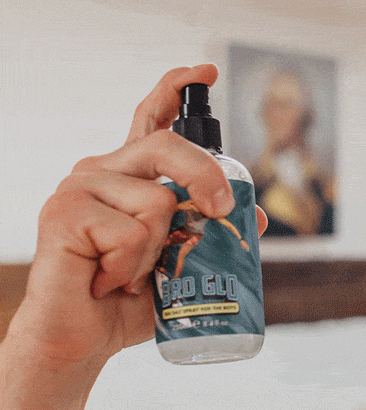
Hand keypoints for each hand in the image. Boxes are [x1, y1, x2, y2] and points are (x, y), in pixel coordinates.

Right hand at [10, 64, 266, 365]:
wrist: (83, 339)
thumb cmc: (129, 300)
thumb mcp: (181, 264)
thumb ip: (210, 235)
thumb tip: (258, 216)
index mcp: (130, 178)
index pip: (151, 121)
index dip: (175, 91)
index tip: (205, 69)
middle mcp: (102, 172)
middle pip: (165, 144)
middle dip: (206, 176)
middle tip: (222, 211)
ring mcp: (79, 189)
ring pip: (156, 200)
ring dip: (158, 249)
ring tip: (129, 273)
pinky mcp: (63, 213)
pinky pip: (130, 232)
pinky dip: (132, 267)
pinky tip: (107, 279)